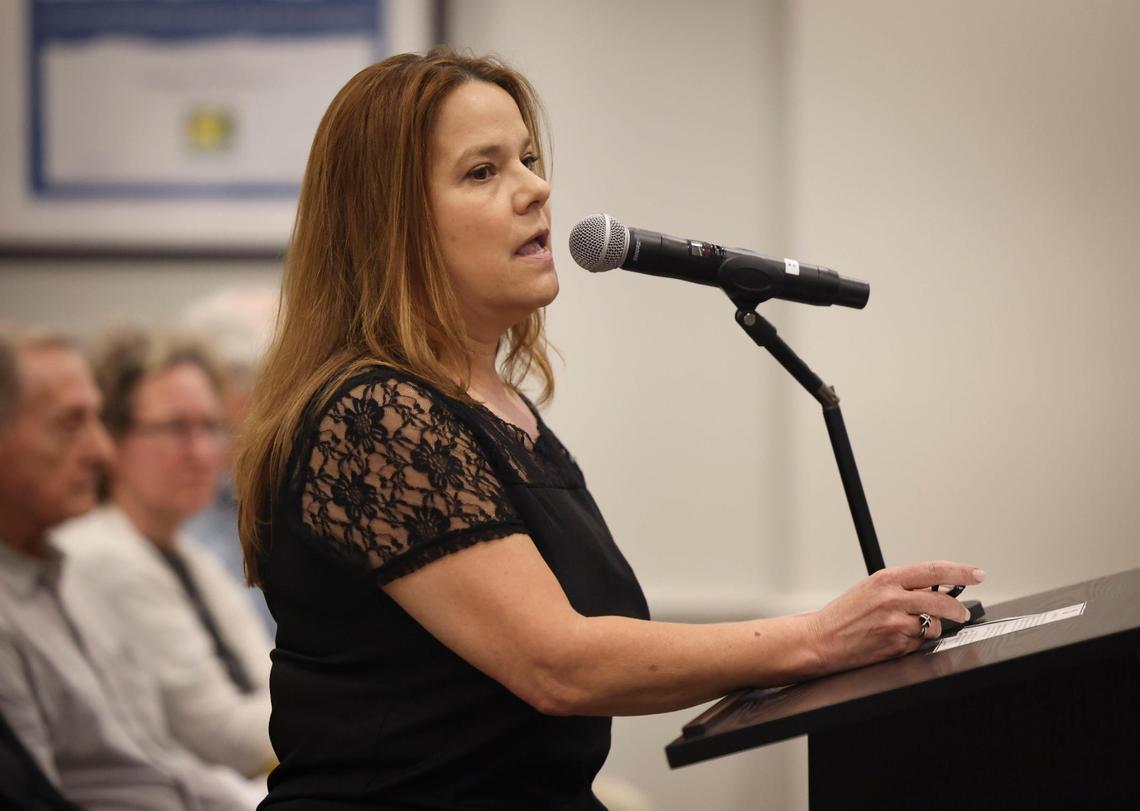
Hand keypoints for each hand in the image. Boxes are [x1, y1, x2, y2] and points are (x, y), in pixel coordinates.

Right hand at [808, 561, 984, 673]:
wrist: (821, 639)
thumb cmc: (843, 615)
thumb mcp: (870, 588)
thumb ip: (902, 586)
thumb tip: (935, 588)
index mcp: (886, 579)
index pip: (933, 570)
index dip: (960, 571)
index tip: (976, 574)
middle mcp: (892, 599)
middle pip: (942, 600)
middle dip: (958, 608)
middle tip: (962, 611)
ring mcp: (896, 623)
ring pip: (933, 624)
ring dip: (929, 627)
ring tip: (906, 627)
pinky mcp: (897, 645)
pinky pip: (919, 642)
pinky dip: (914, 641)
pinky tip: (894, 639)